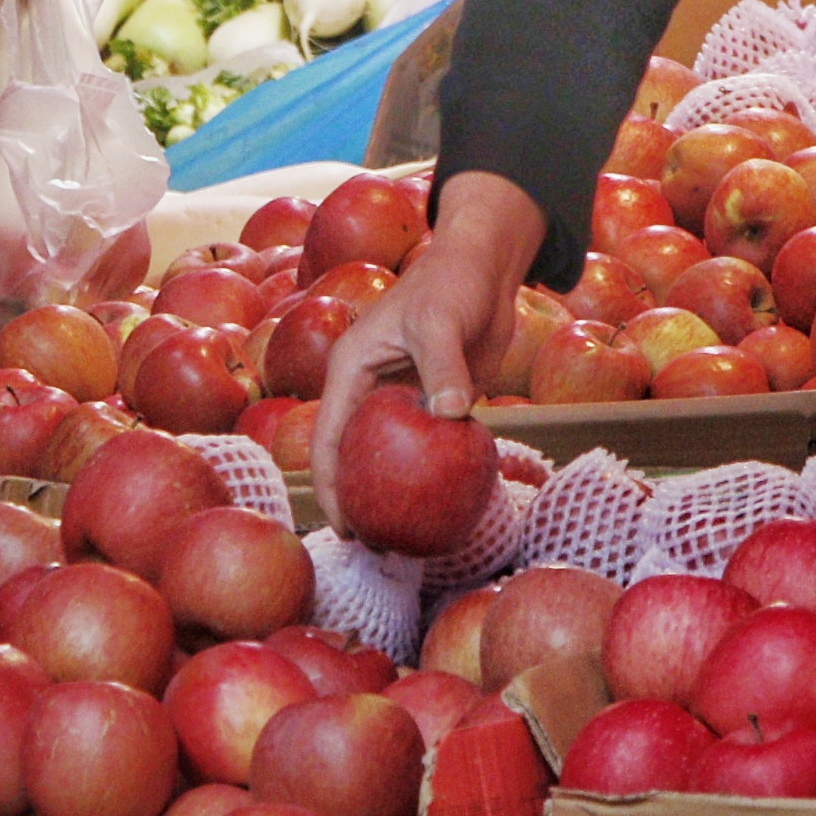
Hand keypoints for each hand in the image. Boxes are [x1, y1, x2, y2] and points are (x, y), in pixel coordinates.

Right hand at [312, 171, 542, 530]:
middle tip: (373, 549)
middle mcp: (370, 388)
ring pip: (389, 455)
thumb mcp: (442, 321)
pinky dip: (431, 472)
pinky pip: (428, 444)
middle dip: (357, 502)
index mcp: (351, 368)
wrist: (486, 266)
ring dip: (393, 494)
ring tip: (405, 541)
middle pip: (353, 455)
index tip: (344, 527)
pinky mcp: (434, 398)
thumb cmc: (453, 282)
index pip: (330, 435)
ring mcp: (402, 396)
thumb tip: (448, 415)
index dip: (330, 485)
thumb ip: (443, 366)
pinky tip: (445, 506)